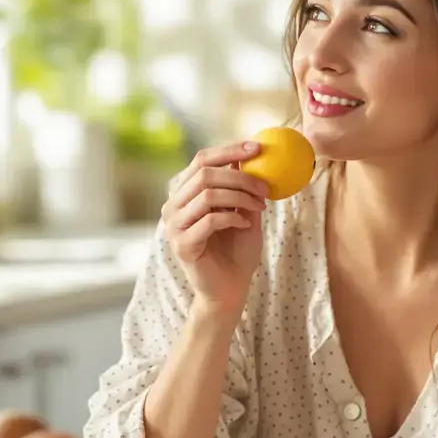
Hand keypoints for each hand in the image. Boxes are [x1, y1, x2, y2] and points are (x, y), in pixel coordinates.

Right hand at [161, 141, 269, 317]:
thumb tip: (249, 156)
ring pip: (208, 195)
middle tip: (264, 187)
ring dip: (240, 198)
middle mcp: (173, 206)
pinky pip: (210, 220)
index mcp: (185, 193)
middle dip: (240, 177)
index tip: (256, 148)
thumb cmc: (237, 250)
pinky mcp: (182, 245)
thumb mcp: (244, 211)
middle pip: (205, 174)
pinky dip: (234, 218)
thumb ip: (242, 186)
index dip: (229, 150)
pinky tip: (246, 225)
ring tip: (259, 208)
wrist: (230, 289)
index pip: (201, 159)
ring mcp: (174, 226)